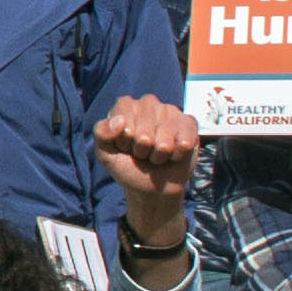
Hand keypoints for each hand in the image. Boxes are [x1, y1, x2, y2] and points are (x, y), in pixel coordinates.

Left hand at [90, 93, 200, 251]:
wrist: (151, 187)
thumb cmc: (128, 166)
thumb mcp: (106, 155)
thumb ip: (101, 135)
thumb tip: (119, 121)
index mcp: (125, 105)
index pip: (122, 118)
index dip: (123, 140)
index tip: (124, 146)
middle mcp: (148, 103)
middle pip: (144, 133)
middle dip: (142, 150)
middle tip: (142, 153)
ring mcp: (170, 111)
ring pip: (164, 141)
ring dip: (159, 156)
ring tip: (156, 154)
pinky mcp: (189, 123)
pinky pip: (185, 142)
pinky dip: (177, 156)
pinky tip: (174, 154)